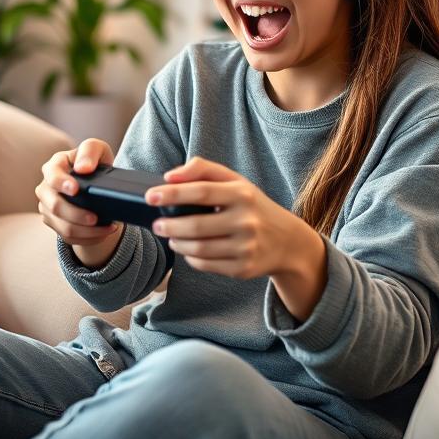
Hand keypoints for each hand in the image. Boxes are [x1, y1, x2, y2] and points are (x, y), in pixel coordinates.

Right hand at [35, 138, 124, 267]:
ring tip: (109, 228)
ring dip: (87, 232)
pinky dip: (88, 239)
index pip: (52, 176)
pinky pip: (69, 238)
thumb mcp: (97, 149)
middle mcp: (46, 188)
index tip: (75, 189)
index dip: (61, 183)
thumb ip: (89, 151)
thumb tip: (83, 168)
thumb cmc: (93, 161)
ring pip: (63, 227)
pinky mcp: (55, 224)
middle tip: (96, 218)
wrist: (95, 181)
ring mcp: (48, 208)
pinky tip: (103, 234)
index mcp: (54, 167)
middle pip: (55, 207)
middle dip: (76, 215)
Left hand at [145, 156, 323, 287]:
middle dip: (169, 225)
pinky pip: (205, 264)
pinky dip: (190, 257)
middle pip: (196, 225)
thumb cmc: (253, 207)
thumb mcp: (236, 182)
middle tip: (157, 224)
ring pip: (198, 248)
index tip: (151, 196)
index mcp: (242, 194)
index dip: (172, 194)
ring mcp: (245, 247)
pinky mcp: (242, 268)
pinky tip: (188, 249)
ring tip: (171, 235)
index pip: (201, 191)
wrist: (288, 242)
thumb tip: (169, 176)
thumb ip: (203, 170)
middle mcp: (246, 221)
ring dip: (177, 242)